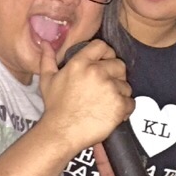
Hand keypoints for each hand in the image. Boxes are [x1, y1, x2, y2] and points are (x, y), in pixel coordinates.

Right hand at [38, 40, 132, 154]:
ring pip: (126, 85)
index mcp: (80, 63)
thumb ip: (47, 59)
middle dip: (115, 74)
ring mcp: (110, 88)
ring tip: (107, 102)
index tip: (105, 61)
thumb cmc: (55, 107)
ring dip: (119, 93)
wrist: (61, 132)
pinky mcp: (119, 105)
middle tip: (107, 86)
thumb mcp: (47, 80)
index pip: (101, 46)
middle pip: (118, 64)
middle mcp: (97, 72)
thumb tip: (45, 43)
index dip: (106, 53)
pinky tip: (112, 112)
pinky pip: (130, 102)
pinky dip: (124, 108)